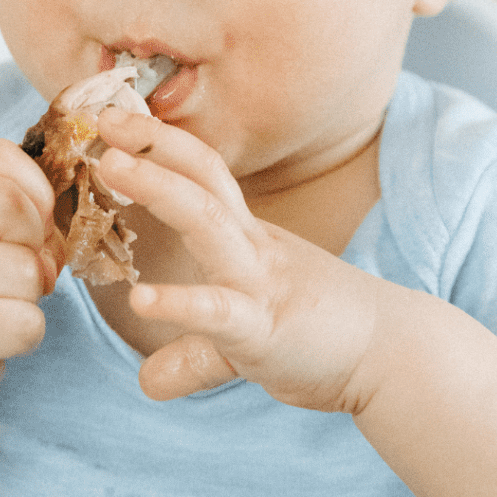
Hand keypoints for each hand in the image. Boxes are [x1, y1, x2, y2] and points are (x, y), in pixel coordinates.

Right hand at [0, 139, 61, 413]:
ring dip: (30, 294)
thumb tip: (54, 233)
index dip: (33, 191)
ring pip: (27, 270)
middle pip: (15, 207)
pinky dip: (26, 335)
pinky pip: (26, 323)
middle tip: (15, 270)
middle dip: (35, 242)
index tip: (24, 225)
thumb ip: (7, 203)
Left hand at [96, 109, 381, 411]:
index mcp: (245, 235)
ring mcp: (258, 281)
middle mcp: (250, 245)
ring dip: (156, 186)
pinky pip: (218, 311)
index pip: (201, 171)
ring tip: (110, 166)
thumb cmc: (322, 330)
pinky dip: (179, 302)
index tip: (116, 118)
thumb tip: (149, 379)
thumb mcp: (247, 328)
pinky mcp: (265, 328)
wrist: (393, 354)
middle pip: (200, 175)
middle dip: (153, 141)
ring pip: (205, 218)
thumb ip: (194, 346)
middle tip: (103, 117)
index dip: (160, 142)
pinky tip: (141, 299)